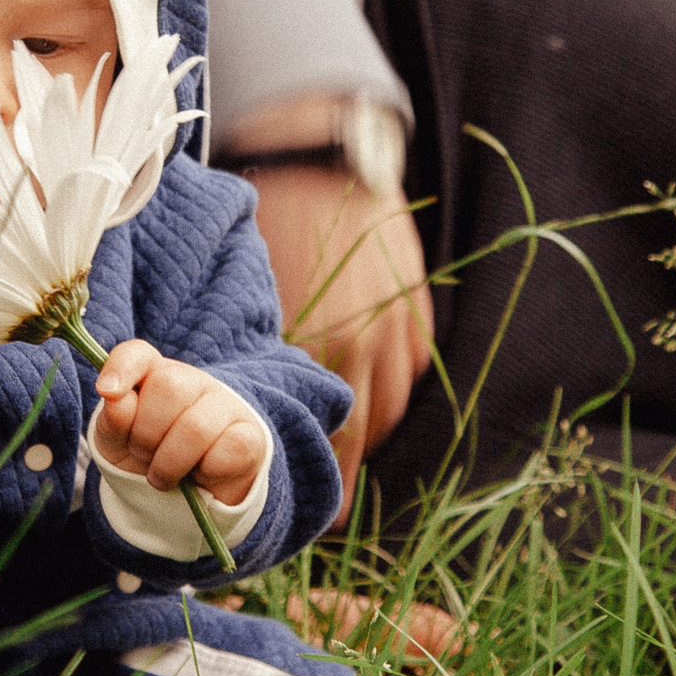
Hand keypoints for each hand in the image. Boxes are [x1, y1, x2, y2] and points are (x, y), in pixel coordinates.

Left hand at [91, 339, 267, 506]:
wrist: (185, 498)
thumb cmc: (146, 459)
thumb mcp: (117, 444)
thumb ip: (112, 420)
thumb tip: (115, 397)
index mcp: (152, 375)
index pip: (137, 354)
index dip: (122, 368)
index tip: (107, 392)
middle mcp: (191, 381)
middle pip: (169, 386)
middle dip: (145, 434)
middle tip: (143, 456)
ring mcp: (225, 405)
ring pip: (196, 426)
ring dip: (169, 463)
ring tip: (163, 475)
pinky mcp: (250, 435)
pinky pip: (227, 449)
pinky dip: (205, 472)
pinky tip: (200, 474)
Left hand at [244, 164, 432, 520]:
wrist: (325, 164)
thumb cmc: (277, 226)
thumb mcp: (263, 296)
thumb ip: (271, 355)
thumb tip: (258, 411)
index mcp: (325, 343)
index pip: (332, 437)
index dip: (324, 482)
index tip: (314, 512)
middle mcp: (369, 345)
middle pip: (363, 437)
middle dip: (341, 467)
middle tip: (323, 497)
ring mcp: (400, 334)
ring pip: (387, 413)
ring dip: (362, 432)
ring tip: (334, 444)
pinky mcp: (417, 321)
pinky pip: (404, 379)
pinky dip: (384, 392)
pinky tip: (359, 393)